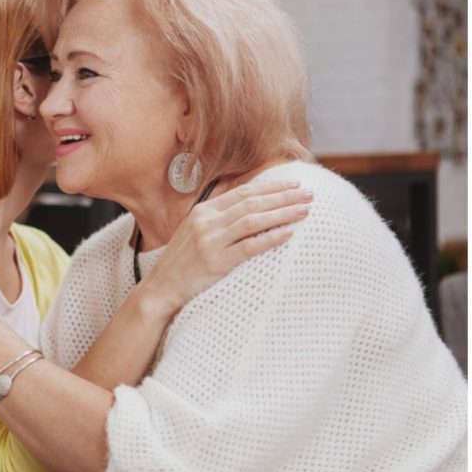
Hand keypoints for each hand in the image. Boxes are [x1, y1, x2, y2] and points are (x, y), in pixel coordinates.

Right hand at [140, 179, 312, 317]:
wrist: (162, 287)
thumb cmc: (182, 260)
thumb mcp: (194, 229)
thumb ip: (217, 215)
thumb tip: (246, 199)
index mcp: (203, 211)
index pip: (243, 192)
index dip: (271, 187)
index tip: (294, 184)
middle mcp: (207, 222)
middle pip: (252, 203)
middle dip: (284, 197)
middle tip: (309, 195)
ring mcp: (210, 241)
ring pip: (253, 221)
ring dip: (282, 214)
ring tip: (305, 211)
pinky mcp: (216, 262)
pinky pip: (249, 247)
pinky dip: (270, 238)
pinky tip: (288, 233)